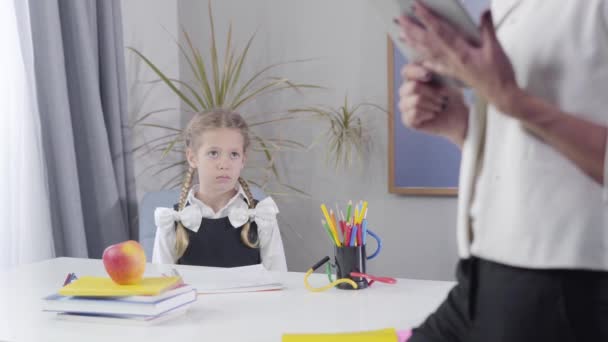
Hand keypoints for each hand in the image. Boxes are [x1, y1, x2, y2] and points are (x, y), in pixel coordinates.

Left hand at [397, 2, 520, 115]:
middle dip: (412, 29)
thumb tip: (484, 11)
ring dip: (413, 42)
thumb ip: (487, 29)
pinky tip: (418, 57)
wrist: (501, 95)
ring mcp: (451, 67)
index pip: (440, 31)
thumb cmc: (499, 74)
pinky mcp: (453, 73)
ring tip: (401, 34)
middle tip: (399, 19)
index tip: (416, 7)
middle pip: (428, 42)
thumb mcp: (496, 48)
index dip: (427, 18)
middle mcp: (452, 60)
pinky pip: (434, 64)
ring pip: (428, 52)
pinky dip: (425, 59)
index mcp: (461, 52)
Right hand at [399, 63, 468, 145]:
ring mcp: (405, 106)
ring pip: (415, 101)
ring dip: (432, 104)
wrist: (459, 116)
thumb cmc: (452, 96)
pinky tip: (432, 115)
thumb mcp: (447, 79)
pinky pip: (414, 114)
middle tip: (442, 98)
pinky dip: (428, 114)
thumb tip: (427, 62)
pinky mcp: (407, 120)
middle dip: (432, 93)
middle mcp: (406, 91)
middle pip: (413, 87)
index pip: (406, 71)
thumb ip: (437, 68)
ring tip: (439, 107)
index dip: (415, 72)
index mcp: (414, 78)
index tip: (429, 76)